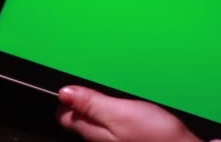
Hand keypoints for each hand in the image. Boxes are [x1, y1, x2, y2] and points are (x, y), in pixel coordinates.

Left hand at [56, 86, 201, 141]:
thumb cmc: (156, 136)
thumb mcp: (119, 112)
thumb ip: (90, 102)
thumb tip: (64, 93)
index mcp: (93, 131)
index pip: (65, 115)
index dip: (66, 97)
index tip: (70, 84)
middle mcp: (100, 140)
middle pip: (79, 119)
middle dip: (80, 102)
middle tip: (85, 85)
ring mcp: (116, 141)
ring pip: (97, 123)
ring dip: (99, 107)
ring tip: (104, 92)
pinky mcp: (131, 139)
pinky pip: (114, 126)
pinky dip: (115, 114)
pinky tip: (125, 107)